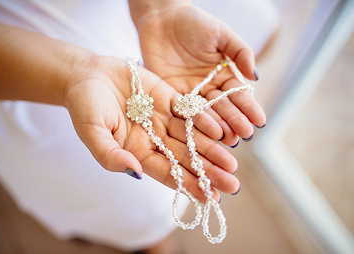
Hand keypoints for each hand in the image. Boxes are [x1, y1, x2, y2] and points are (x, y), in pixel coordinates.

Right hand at [0, 14, 239, 200]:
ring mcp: (162, 119)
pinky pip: (190, 112)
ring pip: (192, 138)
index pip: (166, 172)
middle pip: (185, 159)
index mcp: (135, 151)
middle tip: (231, 186)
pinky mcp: (169, 98)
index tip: (207, 197)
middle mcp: (153, 138)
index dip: (187, 185)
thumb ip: (110, 154)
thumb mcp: (91, 132)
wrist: (85, 73)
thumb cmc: (83, 105)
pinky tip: (219, 131)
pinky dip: (204, 121)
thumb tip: (135, 174)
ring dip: (212, 151)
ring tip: (232, 165)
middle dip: (208, 172)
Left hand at [132, 4, 266, 145]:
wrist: (161, 17)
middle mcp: (207, 87)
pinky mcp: (169, 94)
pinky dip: (192, 122)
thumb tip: (255, 76)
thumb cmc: (193, 22)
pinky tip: (201, 134)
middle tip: (245, 136)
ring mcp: (189, 93)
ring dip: (216, 127)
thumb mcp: (221, 34)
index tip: (260, 121)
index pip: (238, 94)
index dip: (248, 107)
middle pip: (223, 108)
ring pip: (204, 114)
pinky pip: (182, 111)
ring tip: (227, 140)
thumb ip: (239, 53)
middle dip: (235, 121)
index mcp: (223, 74)